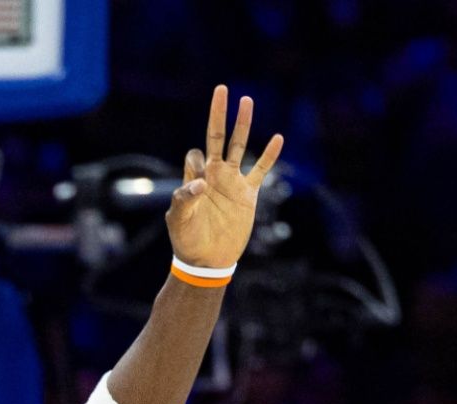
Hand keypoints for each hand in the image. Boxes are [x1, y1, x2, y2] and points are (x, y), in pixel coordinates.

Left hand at [165, 85, 287, 271]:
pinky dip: (269, 155)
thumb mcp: (179, 221)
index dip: (197, 162)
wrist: (208, 260)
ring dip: (243, 124)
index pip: (196, 155)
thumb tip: (200, 181)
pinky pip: (261, 170)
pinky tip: (277, 138)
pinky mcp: (248, 194)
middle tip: (221, 89)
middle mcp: (214, 174)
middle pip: (218, 137)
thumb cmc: (187, 240)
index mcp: (194, 178)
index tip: (200, 184)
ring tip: (247, 101)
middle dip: (219, 114)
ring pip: (240, 146)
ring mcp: (232, 182)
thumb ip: (183, 199)